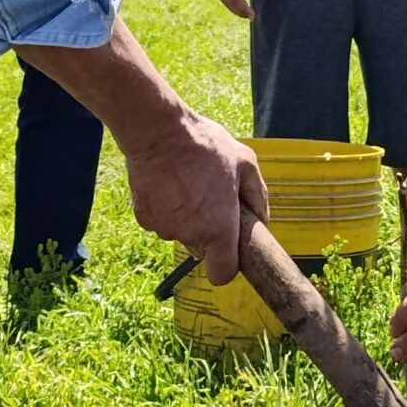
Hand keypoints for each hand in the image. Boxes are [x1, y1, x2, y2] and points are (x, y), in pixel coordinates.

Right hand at [125, 109, 267, 284]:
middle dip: (208, 231)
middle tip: (210, 199)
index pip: (223, 274)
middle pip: (201, 249)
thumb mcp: (245, 163)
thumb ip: (257, 195)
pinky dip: (165, 208)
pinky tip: (168, 183)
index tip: (228, 247)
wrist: (158, 133)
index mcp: (219, 229)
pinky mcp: (144, 218)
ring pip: (180, 233)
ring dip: (185, 217)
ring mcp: (164, 229)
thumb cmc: (205, 147)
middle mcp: (190, 236)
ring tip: (188, 184)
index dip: (227, 264)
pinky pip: (160, 220)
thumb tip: (262, 217)